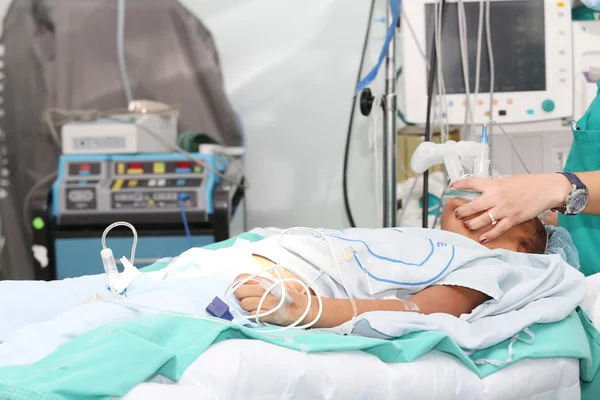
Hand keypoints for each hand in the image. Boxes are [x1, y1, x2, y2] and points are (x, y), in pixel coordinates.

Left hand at [233, 274, 314, 326]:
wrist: (302, 308)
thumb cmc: (285, 297)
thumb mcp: (271, 284)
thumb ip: (256, 284)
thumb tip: (238, 287)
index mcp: (264, 280)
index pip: (240, 278)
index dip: (237, 286)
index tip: (241, 292)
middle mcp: (264, 288)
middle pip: (239, 292)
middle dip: (240, 298)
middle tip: (248, 301)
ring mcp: (267, 301)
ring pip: (244, 304)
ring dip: (247, 309)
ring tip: (256, 308)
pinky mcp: (270, 314)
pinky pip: (253, 315)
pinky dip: (255, 316)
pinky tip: (262, 314)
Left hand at [450, 174, 570, 241]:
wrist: (547, 189)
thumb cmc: (528, 183)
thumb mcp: (507, 180)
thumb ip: (494, 187)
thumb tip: (484, 191)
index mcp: (494, 184)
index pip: (471, 182)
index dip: (459, 184)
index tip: (452, 186)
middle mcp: (496, 197)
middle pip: (472, 206)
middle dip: (462, 211)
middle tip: (458, 214)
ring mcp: (504, 209)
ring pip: (482, 220)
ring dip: (472, 224)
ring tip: (467, 225)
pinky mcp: (513, 219)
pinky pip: (497, 229)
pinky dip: (489, 235)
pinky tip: (482, 238)